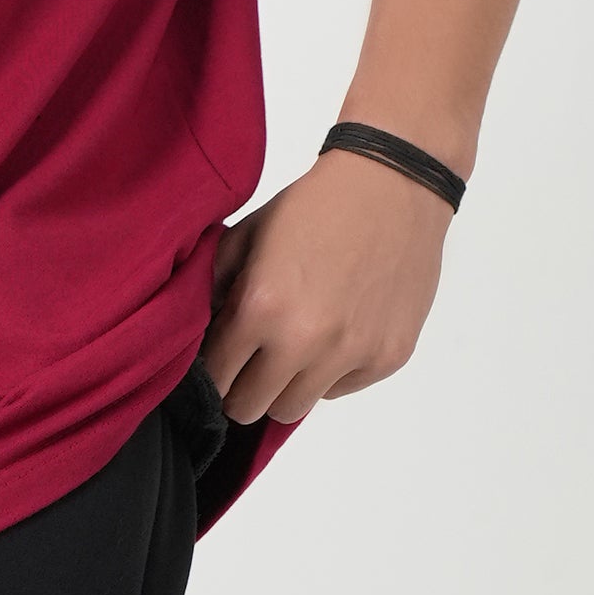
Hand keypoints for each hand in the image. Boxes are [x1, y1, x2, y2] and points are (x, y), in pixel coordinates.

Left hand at [200, 149, 449, 426]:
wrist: (394, 185)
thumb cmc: (317, 205)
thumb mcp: (250, 235)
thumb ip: (216, 287)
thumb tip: (200, 334)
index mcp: (261, 308)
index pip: (215, 377)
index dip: (213, 369)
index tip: (221, 358)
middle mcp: (305, 340)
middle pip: (250, 407)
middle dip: (243, 387)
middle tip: (251, 363)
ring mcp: (350, 354)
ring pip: (293, 409)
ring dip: (285, 387)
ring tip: (293, 350)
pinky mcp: (387, 357)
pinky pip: (339, 390)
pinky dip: (331, 372)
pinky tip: (337, 330)